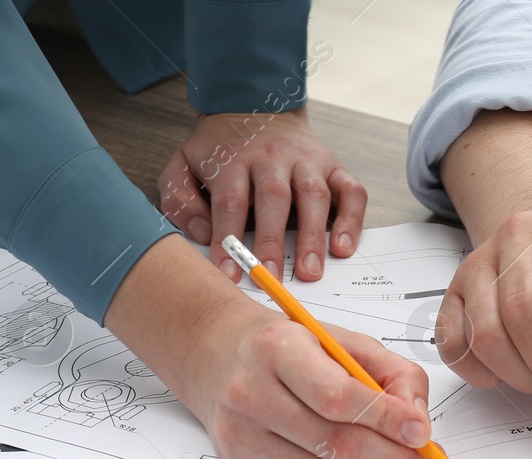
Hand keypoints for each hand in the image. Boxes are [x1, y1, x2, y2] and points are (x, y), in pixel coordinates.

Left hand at [158, 109, 367, 283]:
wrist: (255, 108)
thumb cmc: (220, 152)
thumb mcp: (183, 165)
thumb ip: (180, 198)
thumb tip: (202, 233)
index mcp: (233, 158)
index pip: (230, 199)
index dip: (229, 237)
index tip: (228, 273)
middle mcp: (272, 156)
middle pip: (274, 197)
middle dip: (273, 240)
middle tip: (272, 277)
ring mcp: (307, 161)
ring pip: (315, 195)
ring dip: (314, 236)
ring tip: (310, 272)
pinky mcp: (334, 167)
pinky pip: (352, 192)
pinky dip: (352, 220)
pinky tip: (343, 248)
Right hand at [183, 305, 432, 458]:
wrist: (223, 359)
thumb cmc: (292, 348)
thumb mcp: (345, 341)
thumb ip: (393, 373)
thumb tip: (418, 421)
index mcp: (276, 349)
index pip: (338, 397)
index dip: (387, 420)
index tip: (423, 432)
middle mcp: (250, 393)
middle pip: (335, 444)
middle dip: (393, 458)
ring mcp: (243, 436)